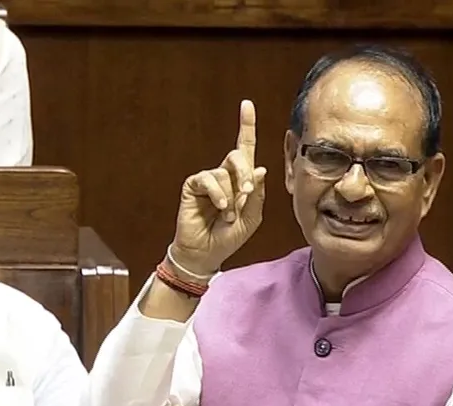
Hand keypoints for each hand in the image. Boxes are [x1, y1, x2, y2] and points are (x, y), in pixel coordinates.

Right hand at [170, 99, 267, 275]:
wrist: (206, 253)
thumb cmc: (229, 237)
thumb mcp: (252, 217)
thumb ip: (257, 194)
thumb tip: (259, 168)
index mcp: (240, 179)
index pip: (245, 148)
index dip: (246, 125)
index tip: (246, 105)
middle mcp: (224, 174)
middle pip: (238, 156)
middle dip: (245, 173)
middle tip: (246, 192)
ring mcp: (208, 179)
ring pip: (224, 172)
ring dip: (231, 195)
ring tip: (228, 214)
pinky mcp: (193, 185)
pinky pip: (208, 180)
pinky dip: (217, 194)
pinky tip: (219, 208)